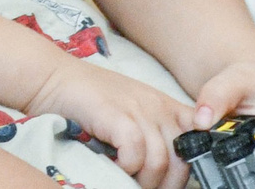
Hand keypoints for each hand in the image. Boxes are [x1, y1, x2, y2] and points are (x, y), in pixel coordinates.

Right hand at [29, 58, 198, 188]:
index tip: (175, 179)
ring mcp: (138, 109)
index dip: (196, 163)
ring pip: (160, 160)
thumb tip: (167, 169)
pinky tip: (113, 165)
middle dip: (167, 184)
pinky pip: (135, 153)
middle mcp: (158, 106)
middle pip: (181, 159)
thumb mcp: (131, 110)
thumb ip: (153, 130)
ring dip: (144, 180)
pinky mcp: (117, 114)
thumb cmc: (89, 100)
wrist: (54, 77)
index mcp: (166, 106)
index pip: (200, 137)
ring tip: (127, 180)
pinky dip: (126, 167)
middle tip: (148, 188)